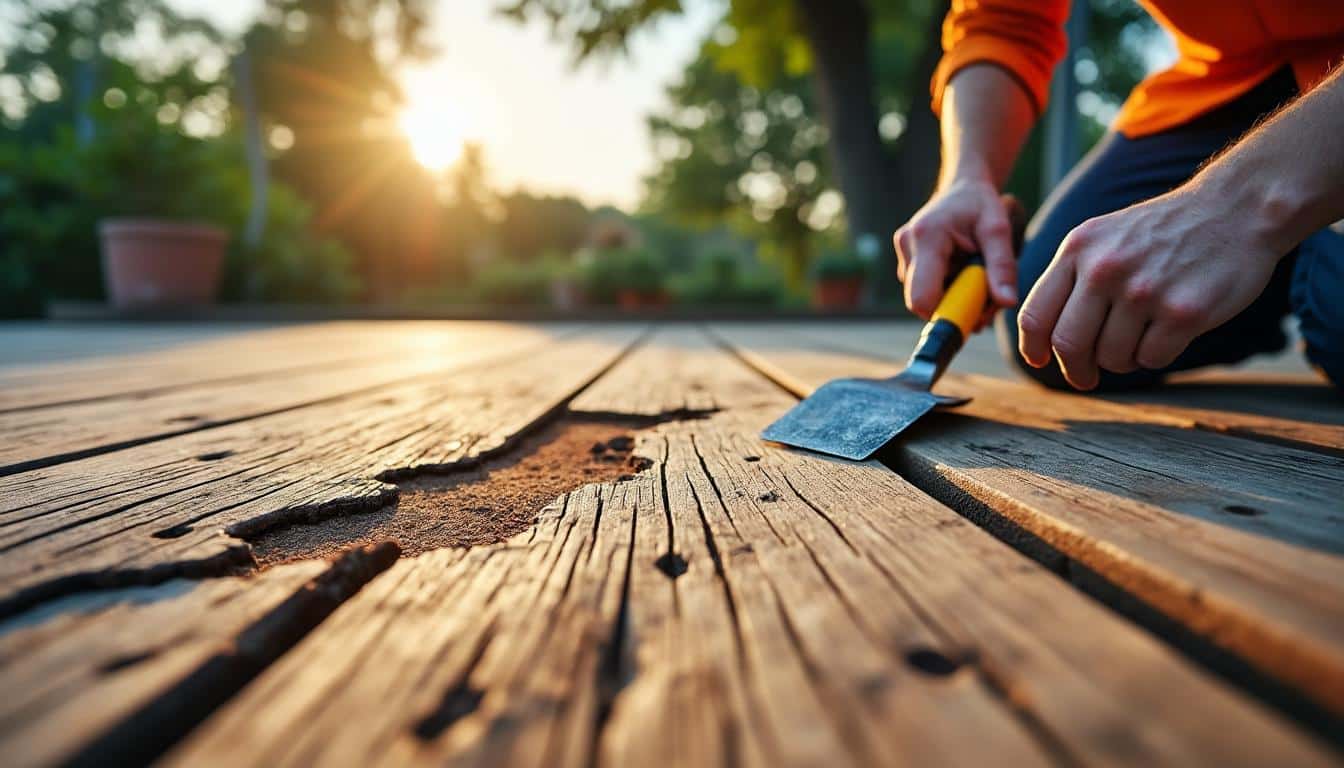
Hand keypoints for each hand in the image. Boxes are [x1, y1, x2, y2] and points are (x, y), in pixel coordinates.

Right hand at [894, 179, 1019, 327]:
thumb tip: (1007, 302)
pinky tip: (961, 273)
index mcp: (927, 237)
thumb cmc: (980, 204)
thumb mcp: (998, 229)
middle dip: (954, 307)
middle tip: (984, 294)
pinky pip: (925, 289)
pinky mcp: (906, 260)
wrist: (962, 187)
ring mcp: (903, 254)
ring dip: (953, 298)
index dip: (946, 313)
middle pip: (923, 302)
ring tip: (974, 275)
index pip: (922, 298)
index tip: (974, 311)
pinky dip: (946, 290)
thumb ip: (1003, 266)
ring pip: (925, 298)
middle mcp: (907, 246)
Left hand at [1017, 187, 1282, 389]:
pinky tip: (1169, 332)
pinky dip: (1155, 355)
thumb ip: (1071, 277)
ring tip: (1140, 337)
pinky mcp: (1183, 312)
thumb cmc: (1164, 231)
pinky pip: (1151, 360)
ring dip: (1122, 360)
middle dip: (1074, 370)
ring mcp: (1144, 291)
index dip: (1032, 348)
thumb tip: (1039, 337)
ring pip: (1111, 357)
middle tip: (1085, 378)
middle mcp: (1105, 269)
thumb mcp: (1104, 236)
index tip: (1040, 361)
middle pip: (1068, 345)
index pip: (1035, 315)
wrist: (1236, 207)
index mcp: (1078, 249)